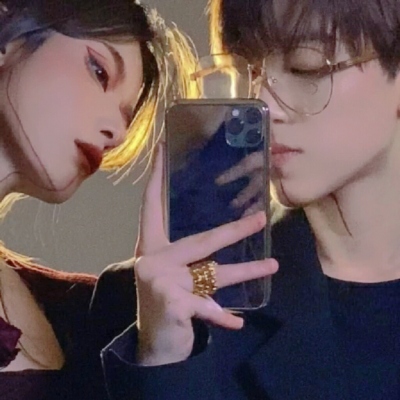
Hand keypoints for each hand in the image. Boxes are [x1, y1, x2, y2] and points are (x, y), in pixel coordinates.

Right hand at [134, 144, 277, 366]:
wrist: (151, 342)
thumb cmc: (162, 299)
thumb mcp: (168, 271)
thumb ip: (186, 256)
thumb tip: (217, 240)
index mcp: (150, 246)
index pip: (152, 205)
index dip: (156, 176)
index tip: (162, 144)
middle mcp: (154, 260)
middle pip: (201, 240)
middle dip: (234, 230)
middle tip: (261, 218)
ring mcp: (163, 283)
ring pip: (215, 274)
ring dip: (246, 270)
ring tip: (273, 265)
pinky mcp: (174, 307)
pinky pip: (208, 309)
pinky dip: (223, 316)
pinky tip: (238, 322)